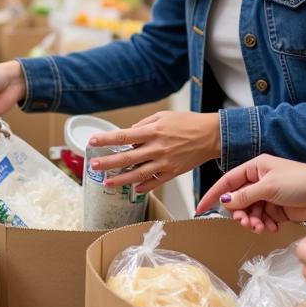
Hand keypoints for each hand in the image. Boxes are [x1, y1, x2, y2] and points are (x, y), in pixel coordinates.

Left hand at [85, 112, 219, 192]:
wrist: (212, 135)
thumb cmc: (188, 123)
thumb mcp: (164, 117)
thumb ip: (144, 124)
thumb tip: (129, 133)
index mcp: (153, 131)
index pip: (124, 136)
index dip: (106, 139)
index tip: (93, 141)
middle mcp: (157, 148)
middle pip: (127, 158)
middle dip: (107, 163)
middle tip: (93, 165)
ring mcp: (165, 162)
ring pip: (138, 174)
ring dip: (121, 180)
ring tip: (107, 182)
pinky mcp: (173, 172)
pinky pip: (155, 182)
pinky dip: (143, 187)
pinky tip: (133, 189)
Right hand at [196, 154, 305, 232]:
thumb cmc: (301, 181)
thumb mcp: (268, 187)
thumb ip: (244, 195)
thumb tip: (224, 202)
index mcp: (255, 168)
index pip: (227, 182)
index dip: (213, 195)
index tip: (200, 209)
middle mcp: (260, 181)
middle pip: (238, 201)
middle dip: (239, 214)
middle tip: (246, 223)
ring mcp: (269, 196)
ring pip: (250, 213)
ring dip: (253, 222)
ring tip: (261, 228)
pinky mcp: (279, 209)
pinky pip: (263, 220)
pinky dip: (265, 226)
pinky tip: (272, 228)